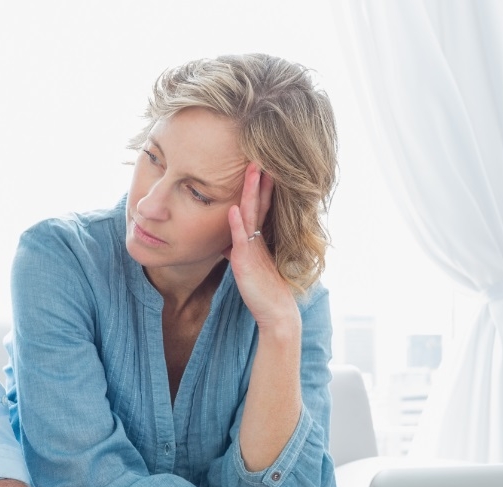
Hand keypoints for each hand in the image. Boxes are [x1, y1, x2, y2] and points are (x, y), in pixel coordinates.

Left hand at [222, 162, 296, 330]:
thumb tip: (227, 245)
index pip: (260, 207)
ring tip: (253, 170)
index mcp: (260, 238)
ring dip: (251, 192)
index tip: (260, 167)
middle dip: (259, 181)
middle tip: (260, 157)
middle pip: (258, 204)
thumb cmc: (261, 291)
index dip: (260, 187)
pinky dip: (237, 223)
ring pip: (252, 214)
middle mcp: (260, 239)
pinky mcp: (247, 261)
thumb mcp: (247, 267)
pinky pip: (242, 238)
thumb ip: (238, 252)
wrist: (275, 312)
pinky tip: (233, 208)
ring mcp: (254, 248)